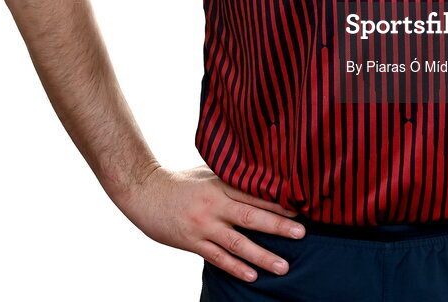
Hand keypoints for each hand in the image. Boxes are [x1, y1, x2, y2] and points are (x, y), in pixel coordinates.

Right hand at [114, 164, 306, 282]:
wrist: (145, 192)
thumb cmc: (181, 180)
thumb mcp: (209, 171)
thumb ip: (232, 176)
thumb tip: (261, 175)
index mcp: (221, 184)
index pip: (255, 193)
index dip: (278, 201)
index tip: (300, 207)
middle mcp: (215, 205)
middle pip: (251, 216)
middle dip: (278, 226)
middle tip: (302, 234)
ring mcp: (204, 226)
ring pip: (237, 243)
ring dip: (262, 255)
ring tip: (283, 266)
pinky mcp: (192, 242)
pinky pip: (217, 258)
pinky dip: (236, 267)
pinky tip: (252, 275)